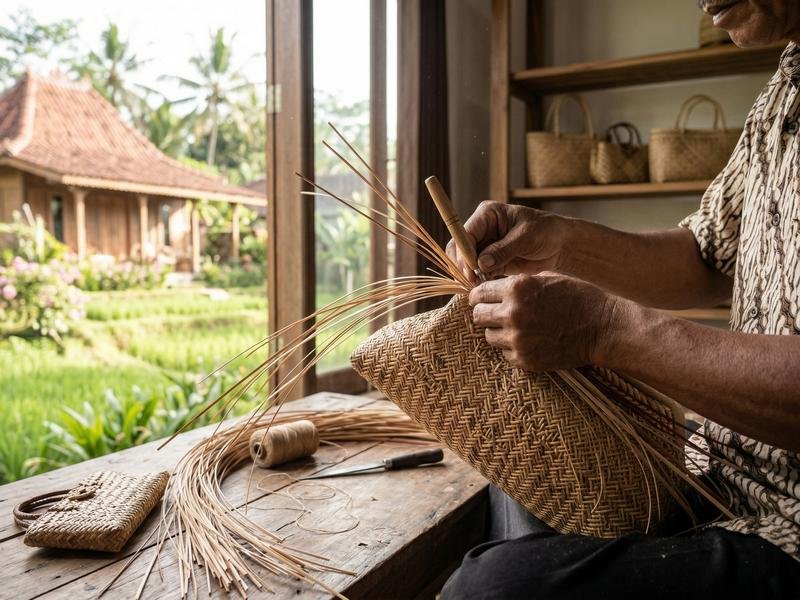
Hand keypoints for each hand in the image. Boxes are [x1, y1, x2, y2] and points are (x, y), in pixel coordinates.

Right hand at [445, 202, 566, 282]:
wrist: (560, 245)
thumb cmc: (546, 231)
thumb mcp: (526, 237)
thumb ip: (503, 249)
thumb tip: (481, 263)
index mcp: (487, 214)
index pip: (465, 233)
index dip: (464, 252)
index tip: (471, 269)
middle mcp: (482, 228)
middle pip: (459, 248)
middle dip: (463, 265)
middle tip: (472, 282)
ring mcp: (484, 245)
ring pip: (465, 262)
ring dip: (469, 275)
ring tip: (477, 286)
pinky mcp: (490, 261)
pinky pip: (476, 271)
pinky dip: (477, 280)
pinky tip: (483, 287)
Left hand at [468, 273, 619, 370]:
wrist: (602, 327)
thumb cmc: (577, 297)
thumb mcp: (546, 278)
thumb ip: (516, 282)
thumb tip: (491, 286)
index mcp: (516, 289)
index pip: (478, 293)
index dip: (479, 296)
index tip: (482, 299)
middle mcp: (512, 314)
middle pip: (477, 316)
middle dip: (484, 313)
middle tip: (496, 314)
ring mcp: (517, 339)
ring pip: (489, 336)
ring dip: (498, 332)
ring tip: (517, 328)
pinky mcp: (524, 360)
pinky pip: (504, 353)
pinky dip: (512, 348)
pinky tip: (529, 341)